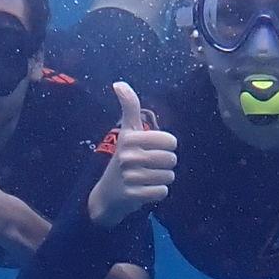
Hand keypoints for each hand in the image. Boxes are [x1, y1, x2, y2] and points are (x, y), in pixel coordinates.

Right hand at [87, 82, 177, 227]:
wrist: (108, 194)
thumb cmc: (124, 158)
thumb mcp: (127, 132)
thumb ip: (129, 107)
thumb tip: (118, 83)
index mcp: (130, 138)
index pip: (170, 141)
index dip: (167, 146)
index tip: (153, 149)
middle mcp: (128, 156)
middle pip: (171, 159)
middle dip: (165, 165)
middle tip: (150, 166)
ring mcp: (129, 176)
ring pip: (168, 176)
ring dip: (162, 179)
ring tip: (147, 179)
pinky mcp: (132, 195)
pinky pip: (162, 192)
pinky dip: (158, 193)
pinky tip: (145, 191)